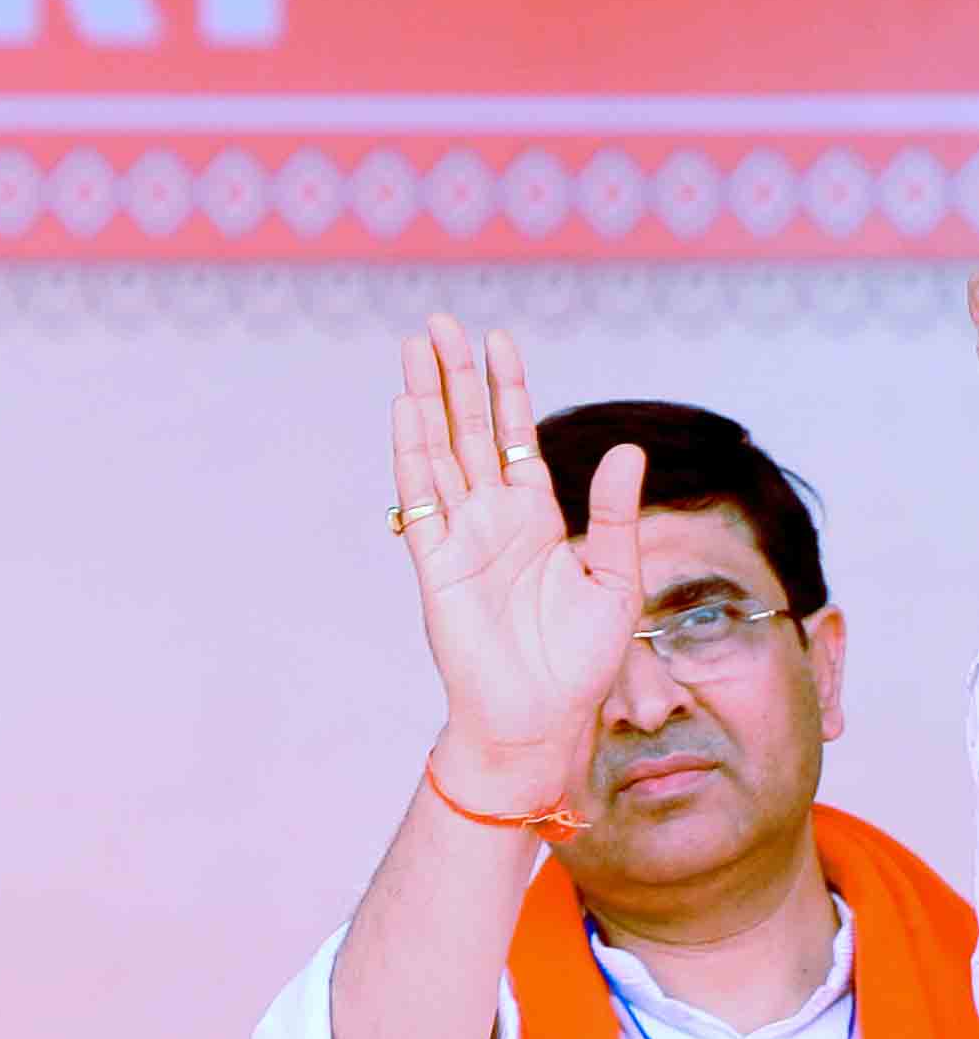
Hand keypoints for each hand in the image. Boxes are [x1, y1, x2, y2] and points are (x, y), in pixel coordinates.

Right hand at [385, 314, 639, 816]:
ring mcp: (460, 537)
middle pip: (466, 430)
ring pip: (439, 451)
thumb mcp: (616, 577)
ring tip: (417, 348)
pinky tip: (409, 411)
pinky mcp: (437, 563)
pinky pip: (422, 497)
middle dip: (453, 375)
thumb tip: (629, 451)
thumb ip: (615, 514)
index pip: (513, 437)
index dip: (505, 388)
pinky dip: (414, 453)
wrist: (541, 715)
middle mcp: (491, 518)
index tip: (498, 339)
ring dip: (426, 399)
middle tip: (438, 323)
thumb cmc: (579, 660)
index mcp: (534, 518)